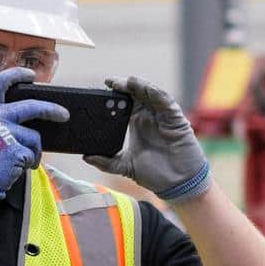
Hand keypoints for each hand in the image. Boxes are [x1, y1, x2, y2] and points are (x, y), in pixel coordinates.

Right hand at [0, 68, 69, 207]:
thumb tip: (27, 110)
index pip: (0, 82)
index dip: (17, 75)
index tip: (31, 75)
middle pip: (31, 106)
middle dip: (52, 109)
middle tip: (64, 115)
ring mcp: (5, 133)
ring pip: (34, 136)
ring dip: (34, 150)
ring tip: (22, 159)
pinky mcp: (14, 150)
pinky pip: (33, 153)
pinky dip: (30, 161)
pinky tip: (17, 167)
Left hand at [85, 76, 211, 202]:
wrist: (178, 184)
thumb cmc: (156, 174)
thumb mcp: (126, 166)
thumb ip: (107, 162)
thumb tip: (86, 157)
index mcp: (137, 123)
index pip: (124, 104)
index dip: (114, 96)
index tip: (100, 91)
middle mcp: (149, 116)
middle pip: (136, 95)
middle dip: (124, 87)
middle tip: (110, 82)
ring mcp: (163, 116)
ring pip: (150, 94)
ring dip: (139, 86)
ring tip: (126, 81)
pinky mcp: (176, 118)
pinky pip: (165, 101)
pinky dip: (155, 93)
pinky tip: (145, 88)